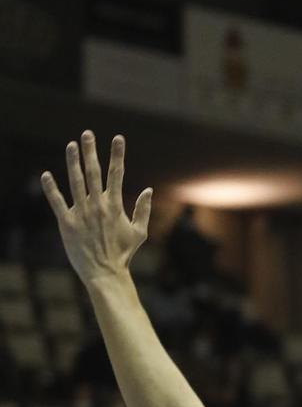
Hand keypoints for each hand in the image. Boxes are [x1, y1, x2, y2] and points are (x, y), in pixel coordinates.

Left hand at [41, 132, 151, 288]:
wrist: (104, 273)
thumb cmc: (123, 253)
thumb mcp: (140, 232)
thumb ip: (143, 210)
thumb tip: (149, 190)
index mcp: (115, 205)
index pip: (117, 173)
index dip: (117, 154)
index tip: (118, 138)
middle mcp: (97, 205)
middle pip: (94, 172)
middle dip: (91, 151)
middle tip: (87, 133)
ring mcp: (81, 213)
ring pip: (75, 182)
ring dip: (72, 162)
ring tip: (70, 145)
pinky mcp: (66, 223)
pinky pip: (57, 202)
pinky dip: (51, 188)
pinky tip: (46, 174)